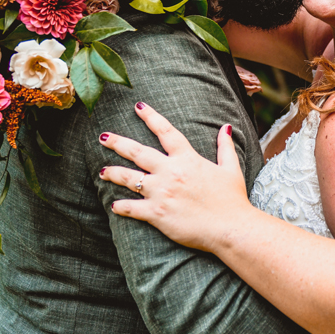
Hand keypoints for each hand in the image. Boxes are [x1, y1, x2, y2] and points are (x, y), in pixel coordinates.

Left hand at [99, 102, 251, 249]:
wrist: (231, 227)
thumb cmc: (233, 199)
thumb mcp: (231, 169)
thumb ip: (225, 147)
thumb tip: (225, 127)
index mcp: (187, 159)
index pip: (166, 132)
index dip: (151, 117)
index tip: (138, 107)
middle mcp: (170, 172)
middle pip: (137, 152)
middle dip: (118, 143)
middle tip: (103, 137)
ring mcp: (161, 193)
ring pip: (129, 178)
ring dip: (113, 173)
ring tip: (101, 172)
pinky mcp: (157, 213)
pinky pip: (132, 208)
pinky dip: (121, 207)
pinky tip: (114, 206)